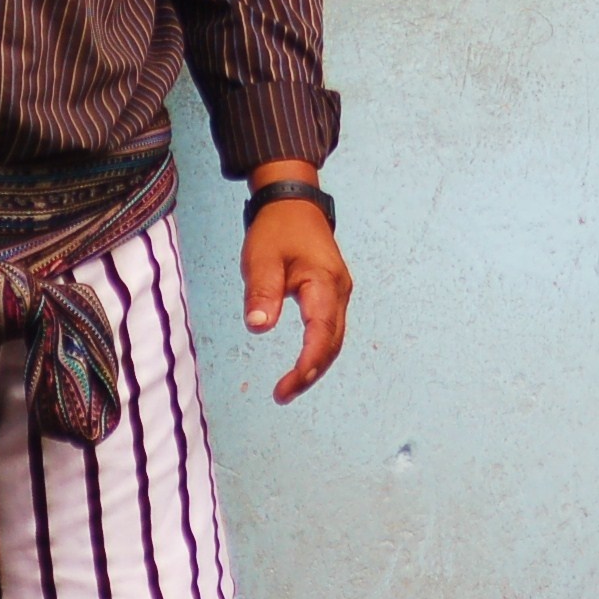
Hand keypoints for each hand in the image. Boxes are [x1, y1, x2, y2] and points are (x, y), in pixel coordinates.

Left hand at [241, 162, 351, 404]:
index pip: (321, 332)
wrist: (295, 204)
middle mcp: (339, 290)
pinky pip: (330, 328)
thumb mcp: (262, 258)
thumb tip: (258, 326)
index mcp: (324, 282)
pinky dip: (319, 349)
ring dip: (316, 364)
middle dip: (311, 371)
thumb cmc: (277, 230)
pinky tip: (302, 363)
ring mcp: (339, 292)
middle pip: (333, 341)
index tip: (287, 386)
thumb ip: (262, 291)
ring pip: (334, 337)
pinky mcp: (332, 293)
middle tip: (282, 394)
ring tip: (289, 386)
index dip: (307, 362)